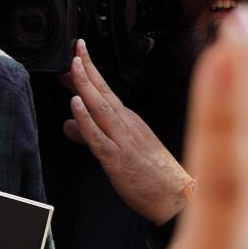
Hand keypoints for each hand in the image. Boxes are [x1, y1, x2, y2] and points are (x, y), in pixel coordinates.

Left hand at [63, 39, 191, 224]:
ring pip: (101, 108)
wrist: (179, 200)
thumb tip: (68, 124)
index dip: (90, 71)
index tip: (76, 55)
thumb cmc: (153, 178)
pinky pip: (98, 136)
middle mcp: (128, 125)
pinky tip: (76, 105)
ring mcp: (123, 140)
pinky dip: (86, 119)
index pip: (106, 91)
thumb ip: (89, 136)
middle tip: (73, 48)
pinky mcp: (117, 159)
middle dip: (87, 68)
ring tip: (72, 65)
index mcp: (130, 122)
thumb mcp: (119, 151)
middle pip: (103, 92)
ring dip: (86, 85)